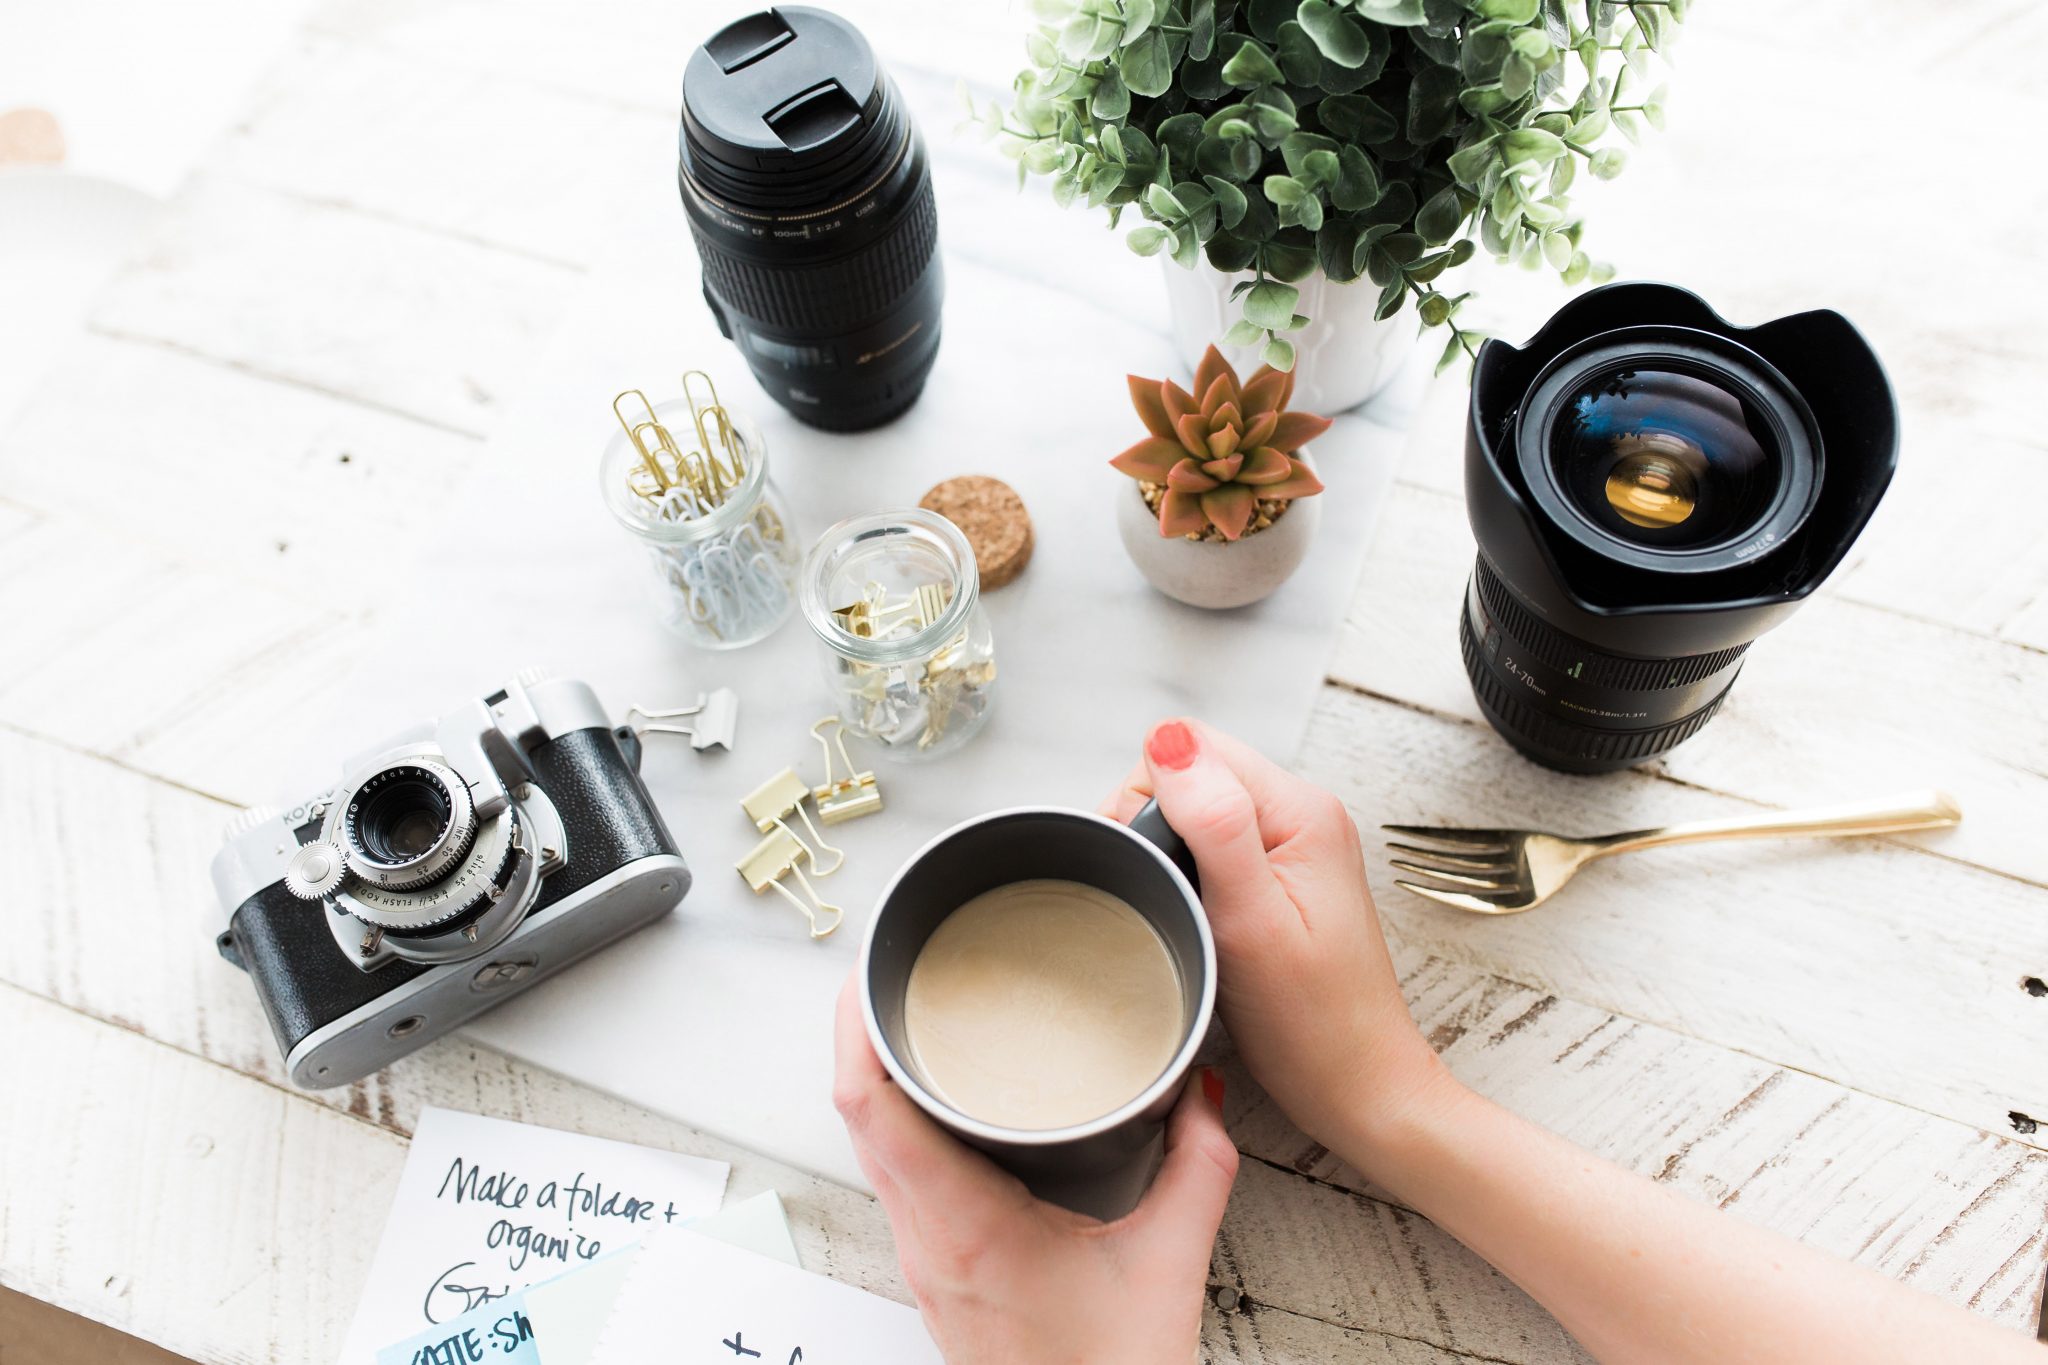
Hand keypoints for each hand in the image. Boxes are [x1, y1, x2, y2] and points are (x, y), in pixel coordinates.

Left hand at [832, 977, 1236, 1364]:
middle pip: (856, 1115)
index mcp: (964, 1226)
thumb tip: (1198, 1094)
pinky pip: (895, 1176)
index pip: (870, 1107)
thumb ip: (1198, 1166)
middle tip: (888, 967)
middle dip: (861, 1032)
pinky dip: (899, 1120)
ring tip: (907, 1014)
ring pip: (869, 1146)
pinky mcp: (936, 1272)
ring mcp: (924, 1260)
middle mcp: (927, 1241)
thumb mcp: (1170, 1262)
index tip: (867, 972)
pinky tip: (934, 1096)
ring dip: (876, 1075)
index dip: (854, 1028)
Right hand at [1102, 719, 1453, 1156]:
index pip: (1191, 746)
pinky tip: (1196, 919)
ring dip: (1169, 855)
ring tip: (1184, 915)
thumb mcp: (1251, 921)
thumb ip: (1214, 823)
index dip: (1146, 797)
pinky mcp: (1282, 878)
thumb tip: (1170, 742)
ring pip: (1195, 811)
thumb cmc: (1313, 1024)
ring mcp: (1293, 846)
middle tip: (1166, 900)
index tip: (1149, 867)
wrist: (1358, 1088)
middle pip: (1191, 774)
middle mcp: (1302, 815)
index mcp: (1300, 810)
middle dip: (1154, 827)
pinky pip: (1211, 846)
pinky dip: (1188, 877)